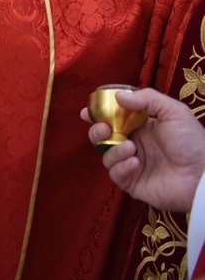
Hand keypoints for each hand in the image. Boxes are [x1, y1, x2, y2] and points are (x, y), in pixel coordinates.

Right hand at [80, 88, 204, 211]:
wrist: (202, 176)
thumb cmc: (191, 142)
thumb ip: (147, 99)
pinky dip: (121, 167)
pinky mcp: (132, 183)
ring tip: (131, 148)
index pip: (113, 119)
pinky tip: (136, 163)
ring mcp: (132, 165)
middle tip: (103, 129)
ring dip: (114, 150)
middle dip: (96, 132)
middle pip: (103, 138)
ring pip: (106, 156)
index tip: (86, 112)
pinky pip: (115, 174)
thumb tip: (118, 96)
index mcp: (141, 127)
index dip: (98, 115)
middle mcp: (134, 144)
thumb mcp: (173, 112)